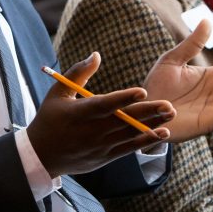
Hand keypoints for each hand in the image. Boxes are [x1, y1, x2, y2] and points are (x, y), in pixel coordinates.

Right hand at [28, 52, 172, 177]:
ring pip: (130, 135)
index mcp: (79, 113)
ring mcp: (100, 146)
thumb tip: (97, 55)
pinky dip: (146, 141)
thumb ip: (78, 73)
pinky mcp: (106, 156)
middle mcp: (92, 131)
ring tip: (171, 115)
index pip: (104, 105)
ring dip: (152, 125)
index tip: (142, 91)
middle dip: (148, 112)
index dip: (123, 99)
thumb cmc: (49, 119)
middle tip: (169, 104)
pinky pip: (130, 149)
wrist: (42, 156)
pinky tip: (163, 133)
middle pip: (124, 121)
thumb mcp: (57, 93)